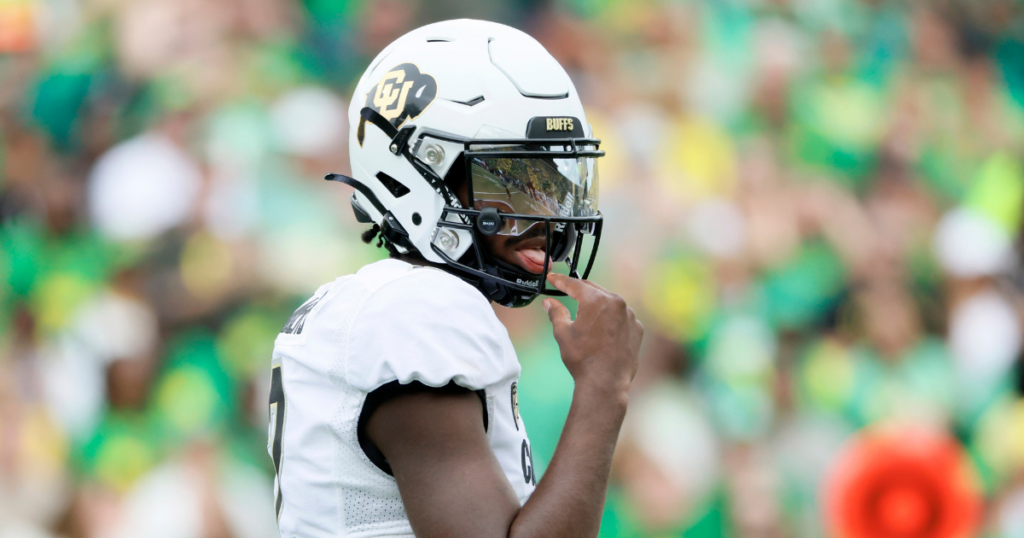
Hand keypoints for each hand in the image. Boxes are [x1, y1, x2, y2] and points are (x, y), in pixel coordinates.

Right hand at [543, 273, 643, 396]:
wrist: (606, 382)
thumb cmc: (583, 358)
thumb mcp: (563, 333)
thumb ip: (556, 313)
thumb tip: (549, 302)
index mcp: (597, 301)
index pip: (575, 285)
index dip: (561, 281)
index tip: (553, 279)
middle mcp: (617, 303)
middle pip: (594, 290)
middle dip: (579, 290)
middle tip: (566, 290)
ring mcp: (630, 315)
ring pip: (610, 302)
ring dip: (598, 304)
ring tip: (586, 312)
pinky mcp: (637, 328)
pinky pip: (622, 316)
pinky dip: (611, 318)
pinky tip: (603, 328)